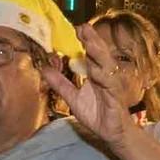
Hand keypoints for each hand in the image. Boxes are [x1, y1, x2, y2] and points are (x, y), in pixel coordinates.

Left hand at [44, 21, 131, 146]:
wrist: (111, 132)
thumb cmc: (96, 113)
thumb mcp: (73, 98)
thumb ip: (60, 84)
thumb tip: (45, 69)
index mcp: (95, 73)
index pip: (90, 53)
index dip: (85, 40)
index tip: (77, 28)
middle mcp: (104, 75)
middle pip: (99, 54)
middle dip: (92, 40)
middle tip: (83, 27)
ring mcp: (111, 84)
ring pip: (106, 65)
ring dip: (98, 53)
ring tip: (89, 42)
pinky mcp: (115, 96)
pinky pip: (109, 84)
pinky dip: (102, 77)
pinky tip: (95, 70)